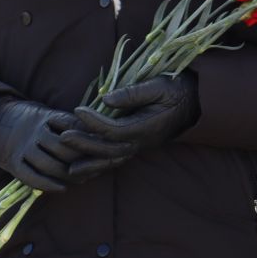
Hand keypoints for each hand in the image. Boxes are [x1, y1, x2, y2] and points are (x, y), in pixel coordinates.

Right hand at [0, 99, 95, 193]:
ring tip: (82, 180)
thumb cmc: (35, 122)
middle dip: (80, 161)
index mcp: (46, 117)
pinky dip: (48, 185)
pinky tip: (63, 188)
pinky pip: (31, 177)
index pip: (72, 129)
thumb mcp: (53, 116)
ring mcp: (23, 148)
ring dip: (68, 175)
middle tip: (96, 169)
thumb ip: (72, 125)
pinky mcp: (14, 163)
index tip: (101, 150)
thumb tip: (100, 136)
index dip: (88, 141)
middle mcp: (34, 132)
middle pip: (62, 149)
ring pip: (48, 165)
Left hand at [70, 75, 200, 169]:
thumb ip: (133, 93)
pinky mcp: (135, 146)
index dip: (94, 122)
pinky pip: (115, 161)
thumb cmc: (176, 90)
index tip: (78, 109)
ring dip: (89, 164)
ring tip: (67, 168)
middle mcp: (141, 141)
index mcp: (146, 127)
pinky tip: (84, 171)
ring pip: (111, 161)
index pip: (115, 130)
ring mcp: (138, 146)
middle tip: (63, 136)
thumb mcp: (158, 86)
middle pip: (109, 149)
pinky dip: (99, 168)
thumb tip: (105, 99)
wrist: (193, 103)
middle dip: (84, 144)